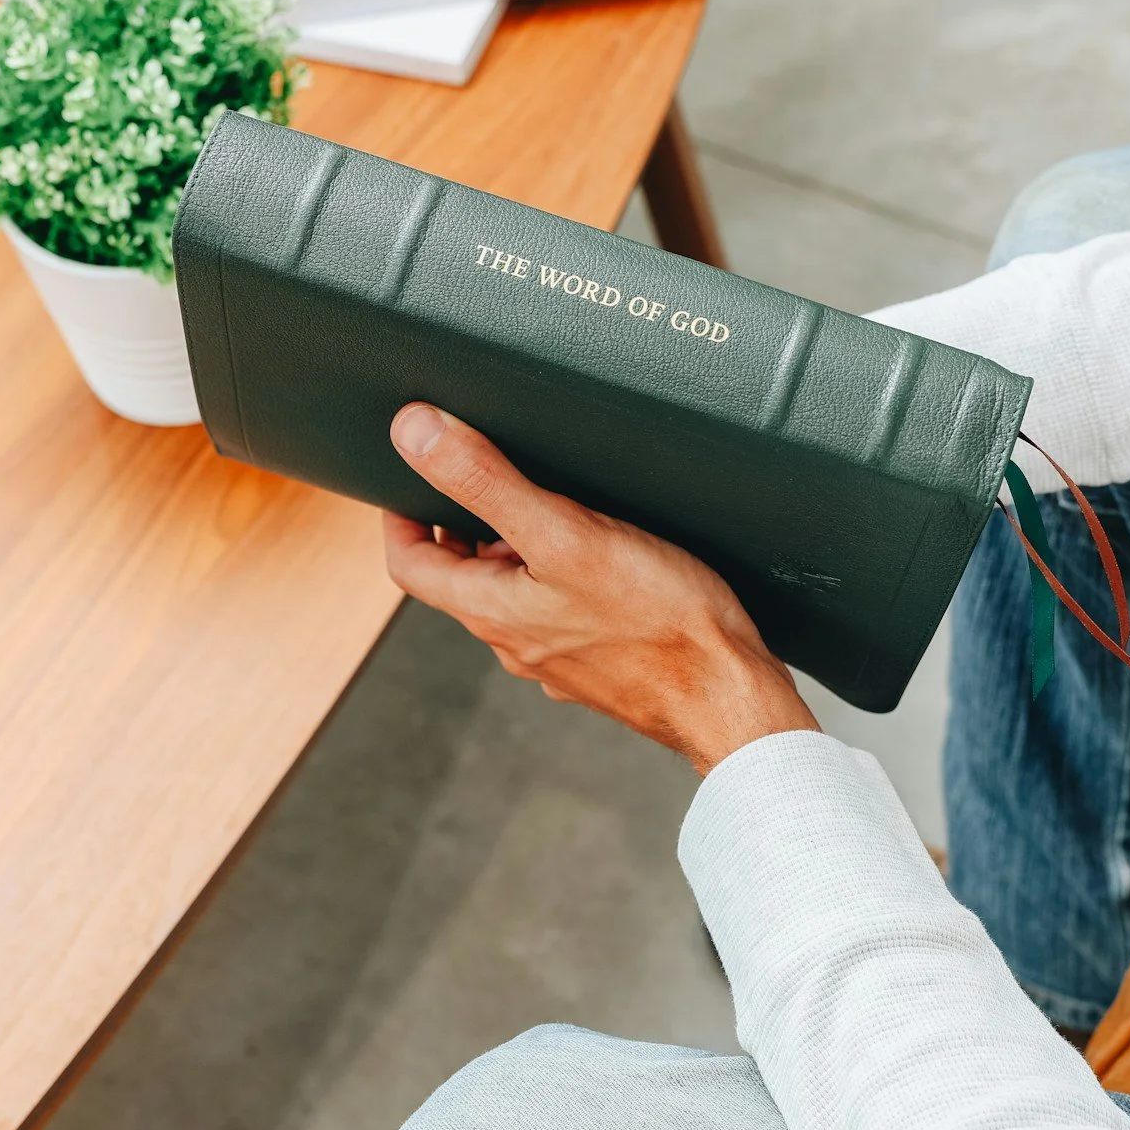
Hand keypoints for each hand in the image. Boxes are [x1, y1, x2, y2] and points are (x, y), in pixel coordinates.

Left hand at [382, 403, 818, 775]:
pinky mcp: (602, 664)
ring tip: (560, 506)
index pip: (411, 564)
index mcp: (491, 612)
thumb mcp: (565, 533)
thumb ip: (488, 482)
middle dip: (467, 526)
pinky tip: (611, 556)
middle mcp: (516, 642)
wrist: (729, 696)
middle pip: (464, 579)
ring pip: (517, 594)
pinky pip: (564, 613)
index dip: (401, 516)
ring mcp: (558, 658)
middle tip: (492, 475)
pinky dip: (565, 578)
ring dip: (521, 550)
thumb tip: (413, 432)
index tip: (409, 478)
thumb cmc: (658, 621)